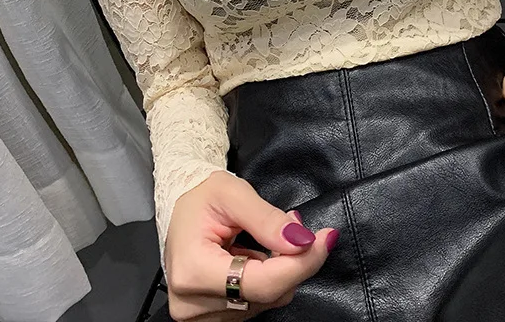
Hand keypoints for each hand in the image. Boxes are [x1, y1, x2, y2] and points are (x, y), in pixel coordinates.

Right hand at [164, 171, 337, 319]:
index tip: (324, 239)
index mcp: (193, 271)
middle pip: (266, 294)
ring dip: (280, 269)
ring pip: (266, 301)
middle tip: (294, 223)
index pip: (261, 283)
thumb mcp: (233, 193)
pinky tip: (256, 255)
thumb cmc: (200, 196)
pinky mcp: (211, 316)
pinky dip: (267, 278)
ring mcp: (200, 315)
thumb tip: (301, 242)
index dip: (299, 264)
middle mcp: (192, 302)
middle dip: (292, 260)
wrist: (180, 206)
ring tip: (269, 236)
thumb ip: (267, 219)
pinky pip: (256, 302)